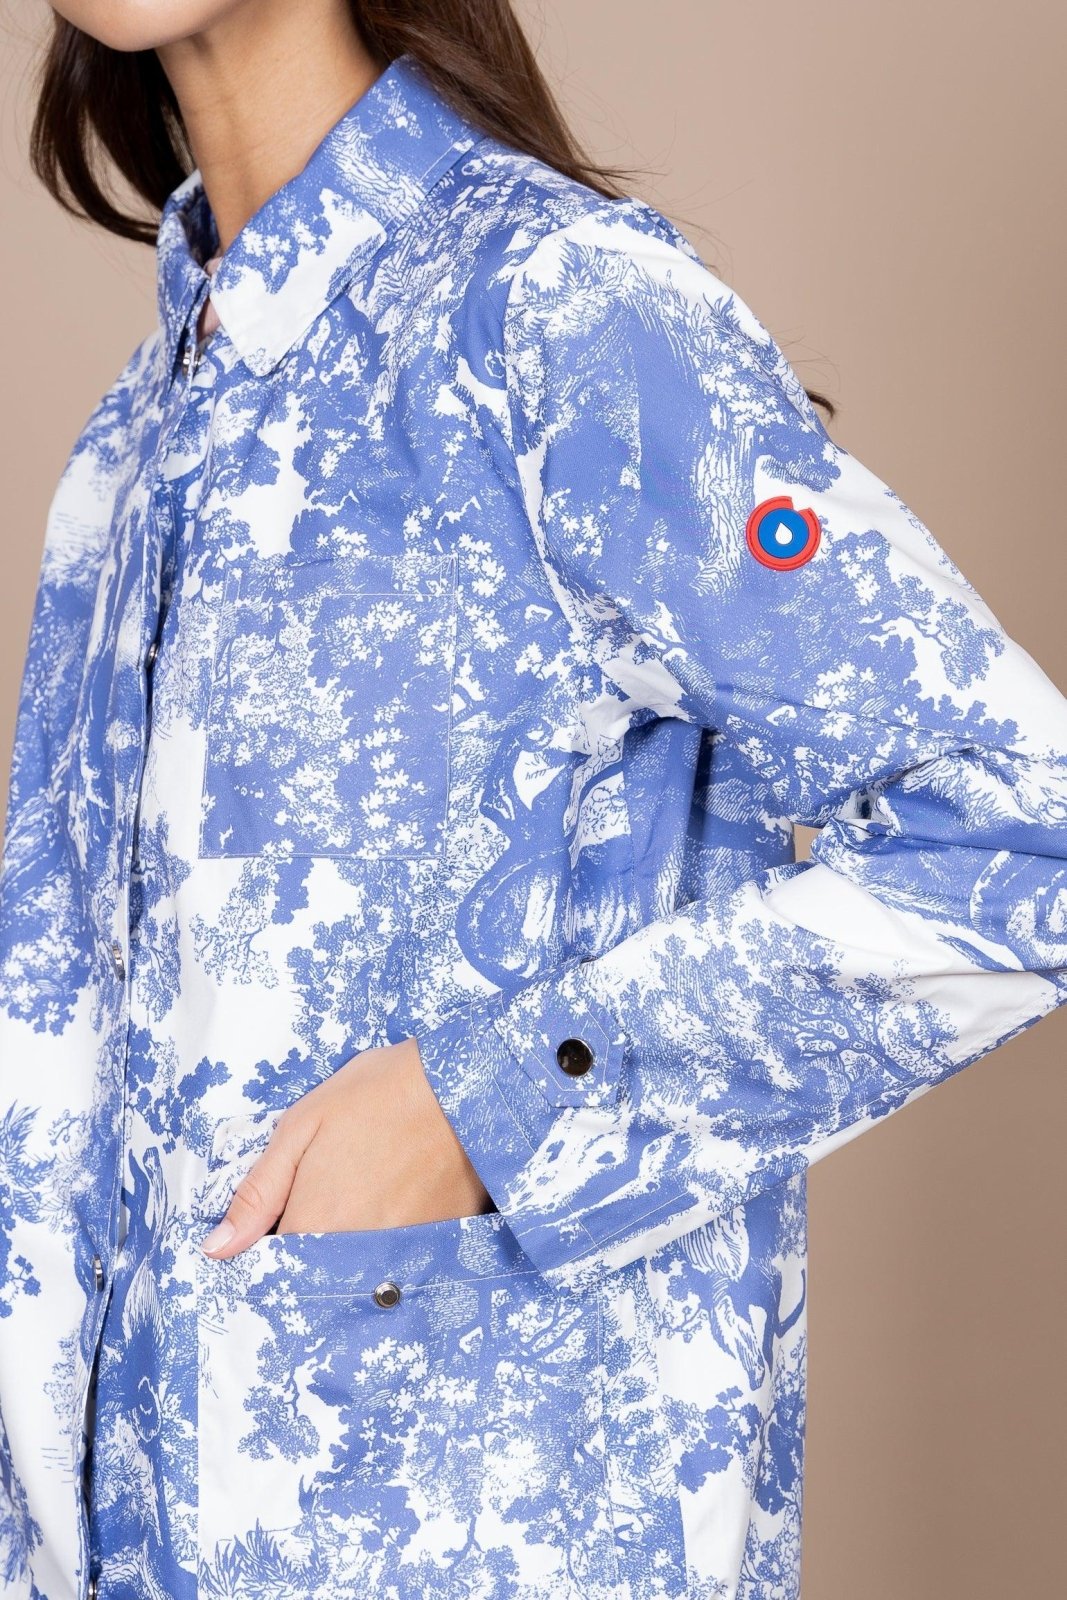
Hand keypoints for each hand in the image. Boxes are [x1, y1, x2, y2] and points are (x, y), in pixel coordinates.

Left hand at [200, 1038, 493, 1257]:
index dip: (269, 1253)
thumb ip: (258, 1193)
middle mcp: (357, 1253)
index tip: (276, 1229)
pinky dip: (393, 1244)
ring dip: (352, 1252)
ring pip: (361, 1273)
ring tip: (364, 1199)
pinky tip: (398, 1202)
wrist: (462, 1082)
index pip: (275, 1270)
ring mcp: (403, 1252)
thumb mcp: (302, 1127)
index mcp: (315, 1226)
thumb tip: (216, 1250)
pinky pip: (403, 1261)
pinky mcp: (441, 1242)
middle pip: (319, 1277)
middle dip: (311, 1255)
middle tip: (327, 1203)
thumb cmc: (375, 1094)